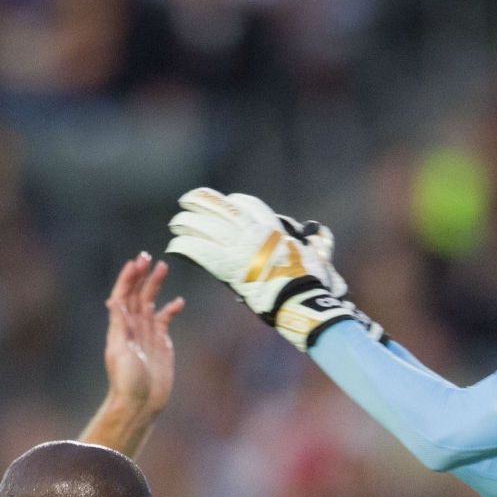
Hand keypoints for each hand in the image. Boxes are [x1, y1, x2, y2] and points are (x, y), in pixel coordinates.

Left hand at [102, 252, 184, 415]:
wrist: (140, 404)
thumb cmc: (127, 381)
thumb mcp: (120, 352)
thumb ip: (119, 326)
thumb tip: (114, 299)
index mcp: (121, 326)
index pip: (123, 295)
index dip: (128, 278)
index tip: (136, 262)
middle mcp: (133, 326)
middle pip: (137, 294)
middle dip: (142, 275)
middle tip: (148, 257)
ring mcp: (147, 333)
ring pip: (151, 302)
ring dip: (155, 285)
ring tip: (163, 267)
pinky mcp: (161, 343)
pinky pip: (165, 320)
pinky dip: (171, 309)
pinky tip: (179, 302)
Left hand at [166, 187, 379, 349]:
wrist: (297, 294)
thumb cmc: (308, 278)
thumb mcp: (310, 251)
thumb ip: (308, 242)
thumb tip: (322, 236)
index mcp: (270, 225)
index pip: (246, 204)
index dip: (232, 202)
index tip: (225, 202)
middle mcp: (250, 229)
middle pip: (218, 207)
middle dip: (200, 203)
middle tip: (186, 203)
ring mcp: (237, 245)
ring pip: (204, 225)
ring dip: (187, 222)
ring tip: (176, 224)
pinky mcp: (225, 264)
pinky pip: (198, 249)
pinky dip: (184, 246)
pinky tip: (174, 246)